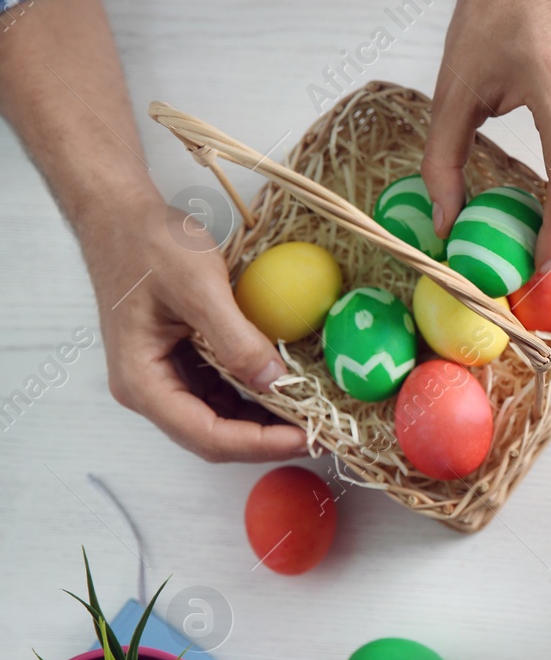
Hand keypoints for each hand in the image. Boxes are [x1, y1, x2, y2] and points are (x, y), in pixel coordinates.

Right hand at [86, 195, 303, 462]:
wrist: (122, 216)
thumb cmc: (150, 243)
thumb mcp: (198, 286)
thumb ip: (235, 338)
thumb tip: (274, 380)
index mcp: (142, 381)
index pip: (205, 434)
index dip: (258, 444)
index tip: (305, 438)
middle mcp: (149, 389)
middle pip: (212, 437)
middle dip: (265, 441)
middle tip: (320, 435)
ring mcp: (164, 378)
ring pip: (219, 420)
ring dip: (263, 425)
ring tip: (311, 420)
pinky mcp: (180, 363)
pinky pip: (220, 394)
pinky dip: (254, 400)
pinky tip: (288, 393)